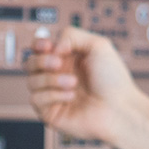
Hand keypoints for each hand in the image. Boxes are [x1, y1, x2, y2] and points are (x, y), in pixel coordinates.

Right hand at [26, 26, 141, 142]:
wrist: (119, 108)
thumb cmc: (112, 78)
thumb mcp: (97, 45)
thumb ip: (71, 35)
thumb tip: (53, 48)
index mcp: (66, 59)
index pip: (39, 48)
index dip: (38, 44)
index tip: (48, 45)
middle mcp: (57, 76)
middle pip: (29, 62)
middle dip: (40, 60)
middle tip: (58, 63)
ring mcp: (52, 95)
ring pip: (31, 81)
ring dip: (51, 79)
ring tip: (73, 83)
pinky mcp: (50, 113)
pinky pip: (36, 99)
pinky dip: (52, 95)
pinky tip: (71, 96)